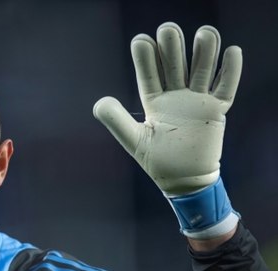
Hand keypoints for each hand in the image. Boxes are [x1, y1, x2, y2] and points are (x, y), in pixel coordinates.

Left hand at [93, 22, 242, 195]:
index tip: (141, 40)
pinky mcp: (216, 111)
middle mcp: (175, 96)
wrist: (184, 180)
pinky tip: (231, 51)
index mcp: (154, 101)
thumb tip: (99, 101)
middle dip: (172, 48)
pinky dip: (230, 71)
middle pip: (175, 66)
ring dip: (203, 52)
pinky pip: (225, 88)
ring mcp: (197, 101)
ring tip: (204, 33)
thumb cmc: (158, 161)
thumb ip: (116, 121)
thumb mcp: (134, 140)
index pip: (149, 75)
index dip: (145, 59)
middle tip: (168, 30)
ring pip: (201, 71)